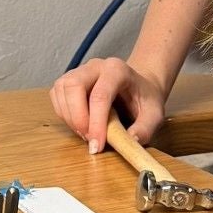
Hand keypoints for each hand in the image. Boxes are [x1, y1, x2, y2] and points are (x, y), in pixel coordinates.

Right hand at [50, 57, 169, 152]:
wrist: (139, 86)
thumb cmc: (145, 99)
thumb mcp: (155, 114)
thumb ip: (145, 129)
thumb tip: (129, 142)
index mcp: (117, 70)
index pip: (100, 95)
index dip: (96, 123)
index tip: (97, 146)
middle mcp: (95, 66)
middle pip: (73, 86)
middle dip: (77, 117)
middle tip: (88, 138)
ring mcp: (80, 70)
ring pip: (61, 89)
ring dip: (69, 117)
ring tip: (86, 133)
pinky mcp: (69, 80)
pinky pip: (57, 95)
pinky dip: (63, 114)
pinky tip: (79, 124)